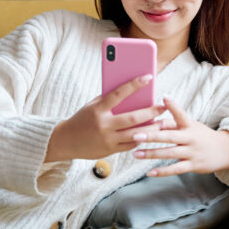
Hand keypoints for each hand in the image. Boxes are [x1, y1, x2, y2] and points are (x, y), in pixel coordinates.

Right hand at [45, 75, 168, 161]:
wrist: (66, 141)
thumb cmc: (82, 118)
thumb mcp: (92, 105)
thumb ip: (109, 100)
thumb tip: (131, 91)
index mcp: (98, 109)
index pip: (119, 94)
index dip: (135, 85)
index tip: (149, 77)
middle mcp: (104, 125)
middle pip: (133, 118)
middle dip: (151, 112)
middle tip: (163, 106)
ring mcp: (108, 139)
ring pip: (136, 134)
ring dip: (151, 128)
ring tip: (162, 122)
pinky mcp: (110, 151)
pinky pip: (130, 145)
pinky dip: (140, 138)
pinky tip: (149, 133)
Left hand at [131, 97, 228, 176]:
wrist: (225, 150)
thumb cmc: (201, 135)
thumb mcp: (191, 125)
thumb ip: (173, 123)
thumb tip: (154, 120)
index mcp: (190, 125)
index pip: (181, 114)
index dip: (173, 106)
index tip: (164, 97)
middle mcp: (191, 138)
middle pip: (169, 136)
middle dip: (151, 136)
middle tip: (135, 135)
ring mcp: (192, 152)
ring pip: (169, 153)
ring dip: (151, 154)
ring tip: (136, 154)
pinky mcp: (193, 165)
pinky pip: (175, 169)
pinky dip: (162, 171)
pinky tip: (149, 172)